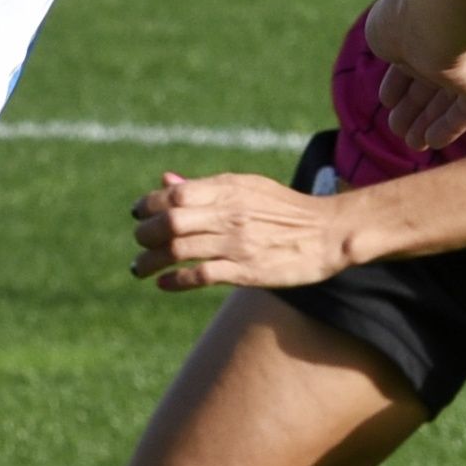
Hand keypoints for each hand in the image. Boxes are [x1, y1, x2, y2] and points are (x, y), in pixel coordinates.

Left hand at [130, 169, 356, 294]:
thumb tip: (164, 181)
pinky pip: (201, 275)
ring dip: (151, 261)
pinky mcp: (246, 271)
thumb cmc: (283, 208)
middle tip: (139, 242)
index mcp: (230, 188)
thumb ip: (204, 187)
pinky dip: (176, 280)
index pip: (176, 195)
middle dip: (145, 234)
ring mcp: (237, 243)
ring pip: (179, 250)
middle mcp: (230, 213)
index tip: (138, 214)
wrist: (328, 232)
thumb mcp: (246, 187)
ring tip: (139, 268)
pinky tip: (163, 283)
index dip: (149, 204)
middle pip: (171, 222)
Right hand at [360, 0, 465, 148]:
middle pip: (435, 80)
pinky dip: (450, 126)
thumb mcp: (384, 32)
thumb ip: (390, 47)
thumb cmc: (405, 16)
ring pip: (451, 97)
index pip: (417, 56)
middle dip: (415, 105)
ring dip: (430, 120)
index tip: (386, 101)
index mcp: (432, 23)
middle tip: (396, 126)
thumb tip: (394, 57)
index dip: (399, 81)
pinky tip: (432, 141)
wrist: (440, 9)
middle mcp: (458, 40)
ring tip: (409, 141)